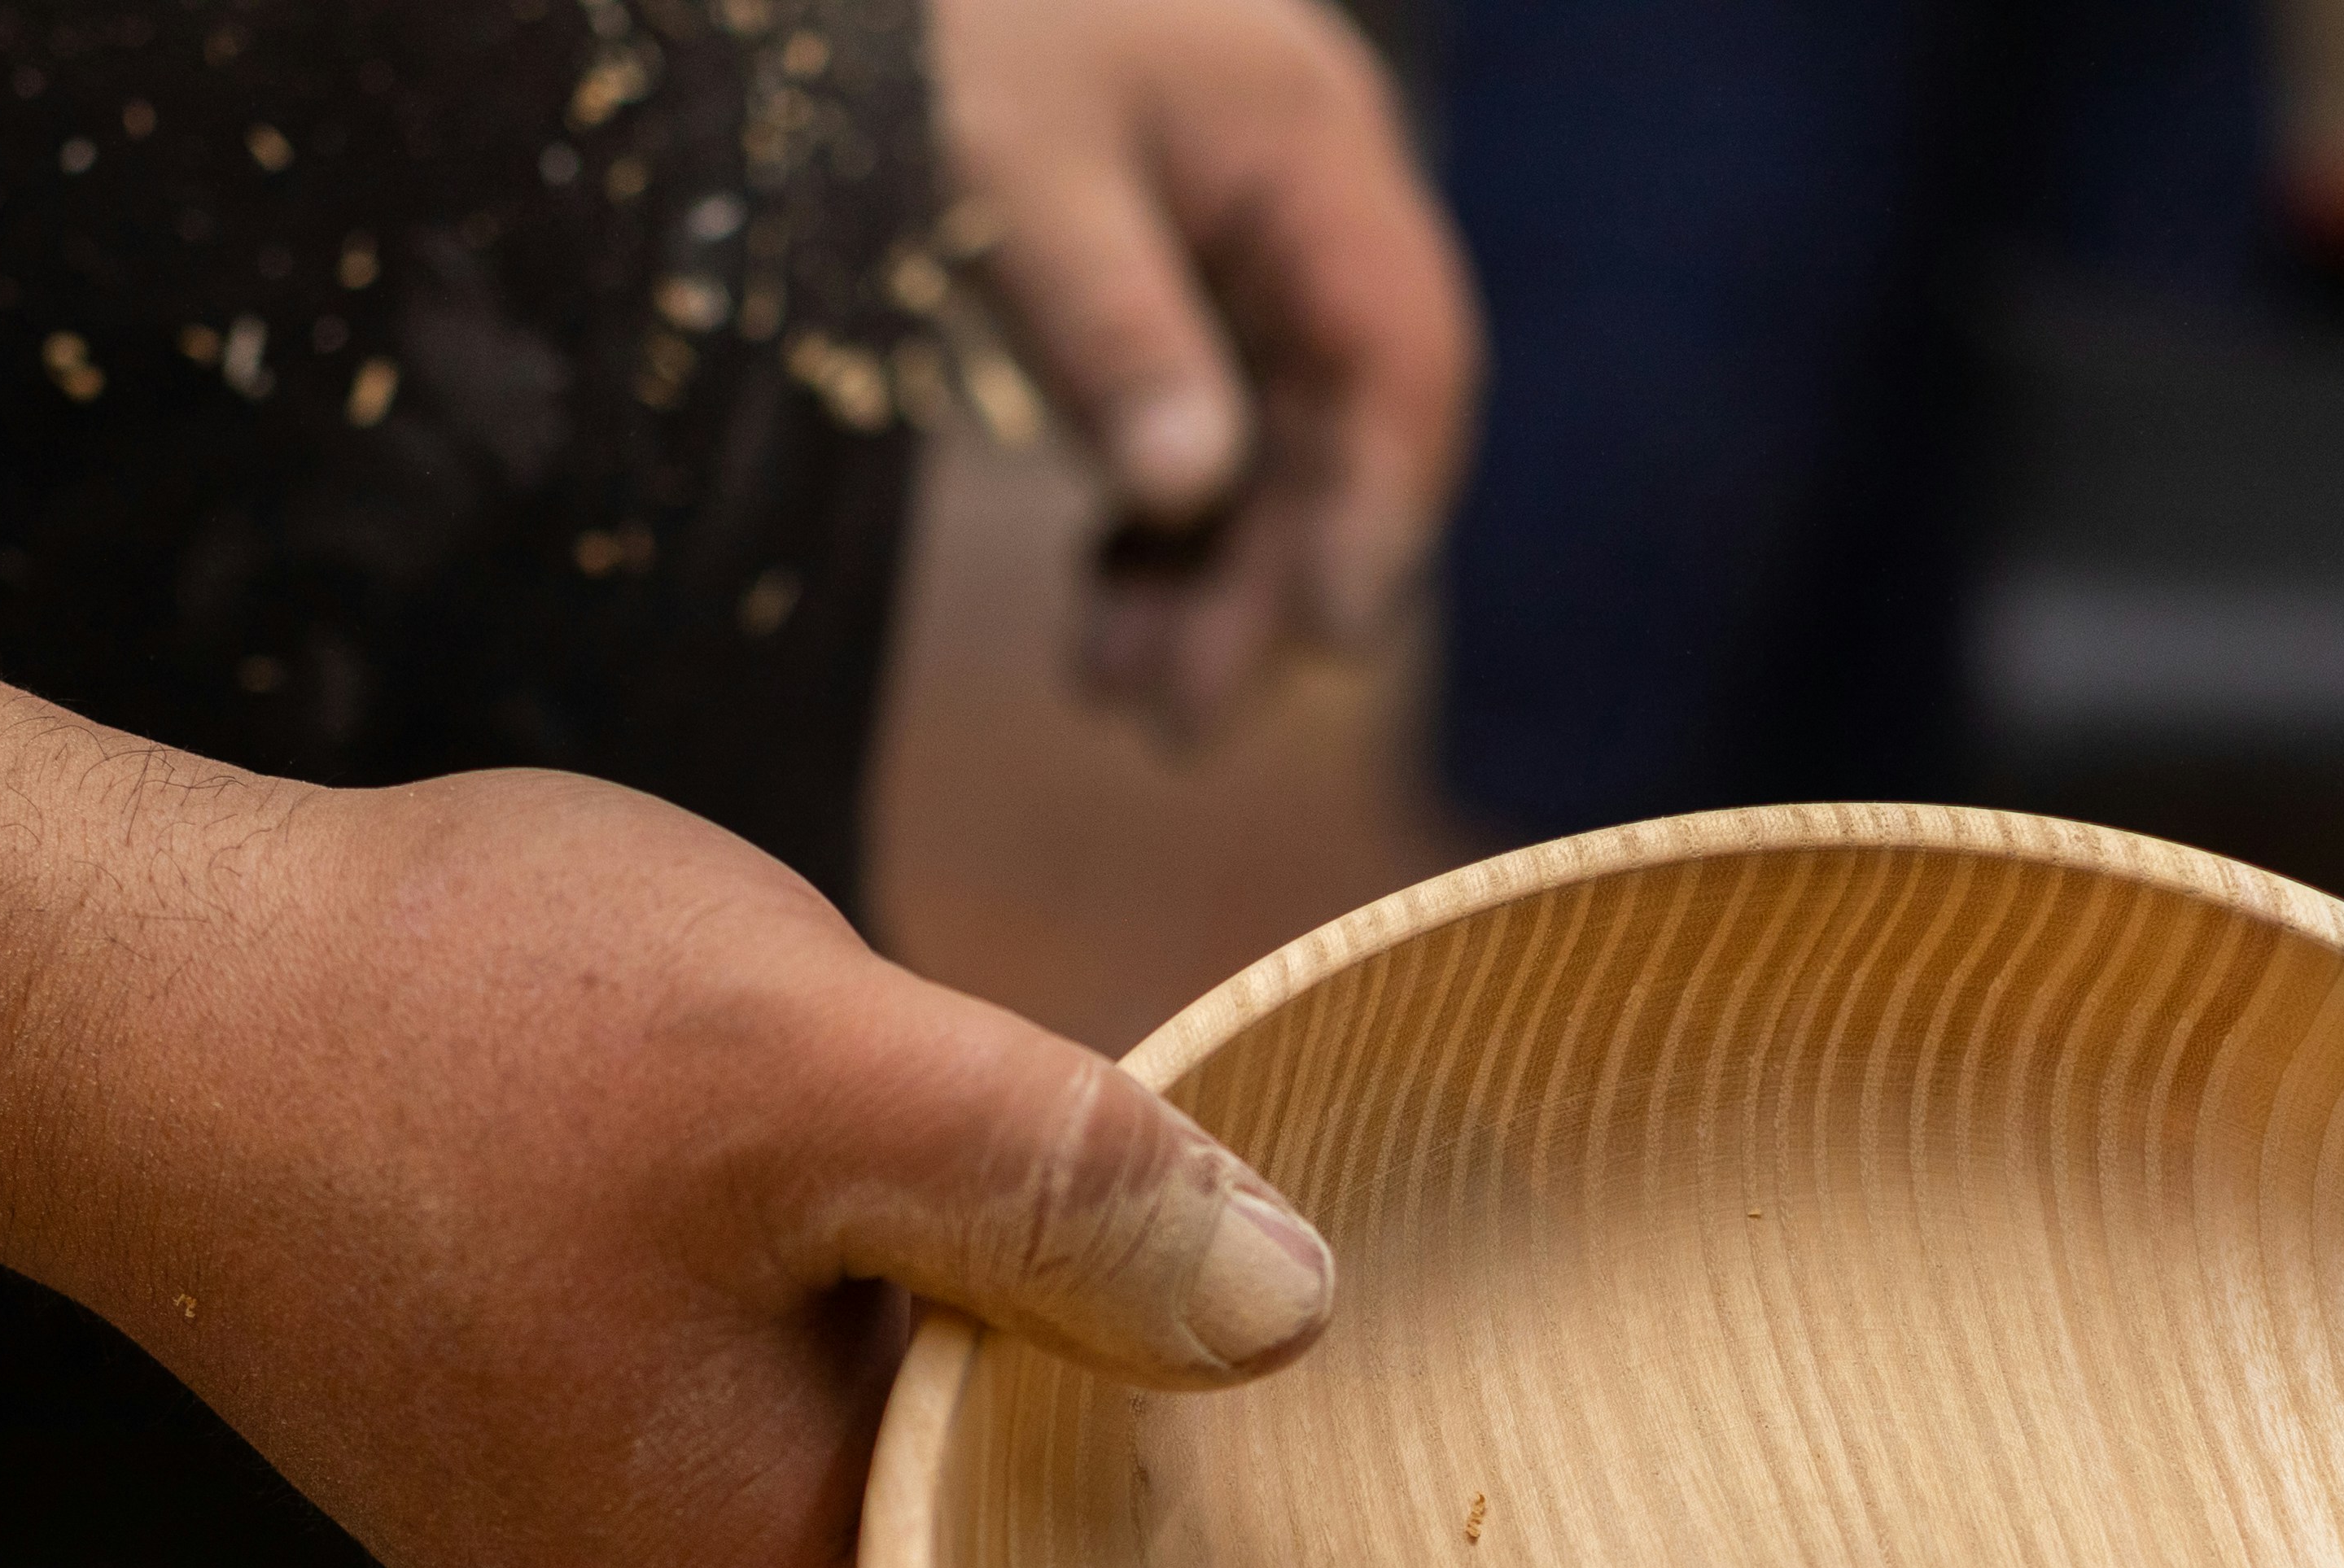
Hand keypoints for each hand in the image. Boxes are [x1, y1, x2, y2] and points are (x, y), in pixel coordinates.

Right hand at [0, 771, 1334, 1567]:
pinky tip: (993, 1287)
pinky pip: (787, 1491)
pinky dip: (903, 1418)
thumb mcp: (806, 1062)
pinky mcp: (557, 1459)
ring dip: (1016, 1482)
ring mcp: (602, 1563)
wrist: (102, 999)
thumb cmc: (439, 1027)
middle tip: (1363, 1499)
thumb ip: (1056, 1183)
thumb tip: (1291, 1302)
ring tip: (1208, 1372)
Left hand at [937, 0, 1476, 743]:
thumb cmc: (940, 22)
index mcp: (1310, 142)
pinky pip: (1200, 424)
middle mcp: (1305, 197)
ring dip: (1208, 574)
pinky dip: (1155, 524)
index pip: (1403, 349)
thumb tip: (1193, 491)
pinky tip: (1103, 612)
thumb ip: (1113, 327)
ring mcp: (1243, 239)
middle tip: (1182, 722)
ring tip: (1123, 697)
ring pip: (1268, 443)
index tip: (1331, 634)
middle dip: (1270, 575)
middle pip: (1337, 421)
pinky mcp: (1174, 278)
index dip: (1385, 503)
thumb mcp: (1013, 173)